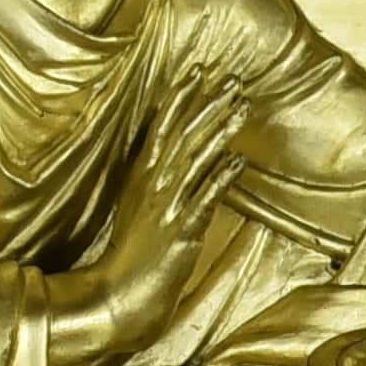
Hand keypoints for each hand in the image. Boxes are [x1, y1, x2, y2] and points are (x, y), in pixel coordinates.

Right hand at [53, 82, 258, 365]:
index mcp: (142, 175)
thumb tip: (191, 155)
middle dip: (207, 103)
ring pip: (196, 158)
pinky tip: (239, 160)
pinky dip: (221, 178)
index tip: (200, 70)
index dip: (181, 97)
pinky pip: (204, 198)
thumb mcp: (145, 207)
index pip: (162, 126)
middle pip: (182, 134)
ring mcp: (167, 205)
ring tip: (242, 107)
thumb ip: (163, 180)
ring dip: (220, 130)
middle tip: (232, 78)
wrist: (123, 294)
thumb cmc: (136, 252)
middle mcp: (153, 184)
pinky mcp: (181, 230)